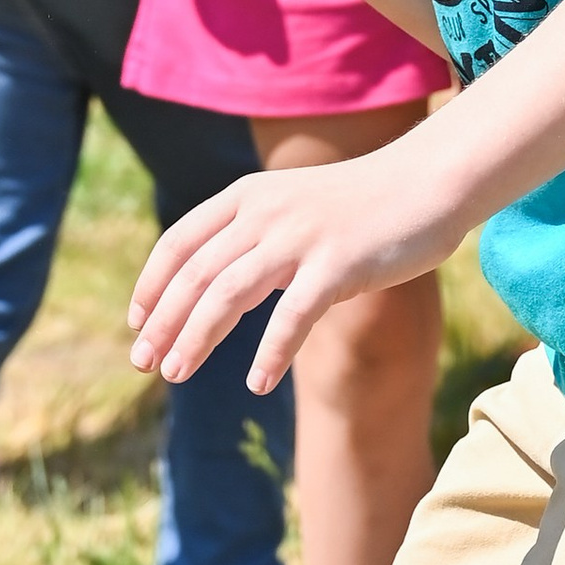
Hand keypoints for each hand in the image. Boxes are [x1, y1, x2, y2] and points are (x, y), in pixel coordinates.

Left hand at [129, 136, 466, 393]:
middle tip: (144, 363)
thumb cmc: (363, 203)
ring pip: (227, 294)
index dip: (151, 285)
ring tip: (177, 374)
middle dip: (163, 322)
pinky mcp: (337, 264)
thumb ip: (254, 234)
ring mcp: (300, 237)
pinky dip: (270, 353)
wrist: (429, 181)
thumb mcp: (293, 205)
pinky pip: (291, 316)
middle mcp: (264, 213)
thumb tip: (215, 283)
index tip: (136, 322)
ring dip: (196, 338)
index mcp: (247, 196)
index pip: (179, 242)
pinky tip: (257, 383)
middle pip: (194, 274)